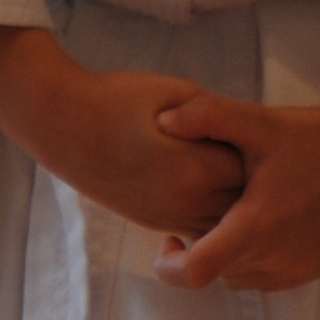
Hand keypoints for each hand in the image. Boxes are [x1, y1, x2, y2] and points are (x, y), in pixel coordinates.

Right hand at [0, 24, 243, 240]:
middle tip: (249, 146)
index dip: (255, 146)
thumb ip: (216, 116)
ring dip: (230, 197)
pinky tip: (207, 180)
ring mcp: (166, 217)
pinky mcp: (152, 222)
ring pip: (221, 221)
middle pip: (241, 201)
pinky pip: (198, 227)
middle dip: (249, 176)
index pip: (250, 168)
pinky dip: (210, 210)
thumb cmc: (118, 100)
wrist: (64, 125)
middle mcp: (183, 203)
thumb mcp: (176, 92)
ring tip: (227, 162)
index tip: (255, 128)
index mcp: (193, 169)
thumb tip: (241, 132)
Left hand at [149, 89, 319, 292]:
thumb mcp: (259, 120)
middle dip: (204, 245)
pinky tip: (266, 217)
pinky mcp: (316, 269)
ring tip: (238, 208)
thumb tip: (162, 121)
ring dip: (230, 253)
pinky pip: (268, 278)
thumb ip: (207, 116)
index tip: (170, 237)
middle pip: (217, 270)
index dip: (170, 263)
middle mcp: (277, 258)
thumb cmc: (316, 134)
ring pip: (241, 277)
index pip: (195, 272)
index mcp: (257, 226)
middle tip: (209, 205)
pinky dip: (257, 257)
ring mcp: (298, 268)